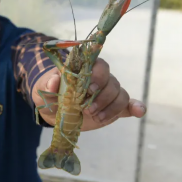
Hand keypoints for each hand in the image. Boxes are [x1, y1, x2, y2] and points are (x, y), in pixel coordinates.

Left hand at [32, 58, 146, 130]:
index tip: (89, 88)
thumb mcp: (42, 90)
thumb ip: (47, 84)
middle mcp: (99, 79)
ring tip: (96, 117)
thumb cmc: (49, 95)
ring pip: (120, 95)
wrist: (53, 112)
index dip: (98, 75)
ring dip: (110, 107)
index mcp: (84, 69)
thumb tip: (54, 80)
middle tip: (88, 109)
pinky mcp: (112, 108)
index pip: (99, 64)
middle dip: (102, 96)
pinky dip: (136, 107)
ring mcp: (107, 94)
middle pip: (111, 81)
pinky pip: (128, 105)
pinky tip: (139, 112)